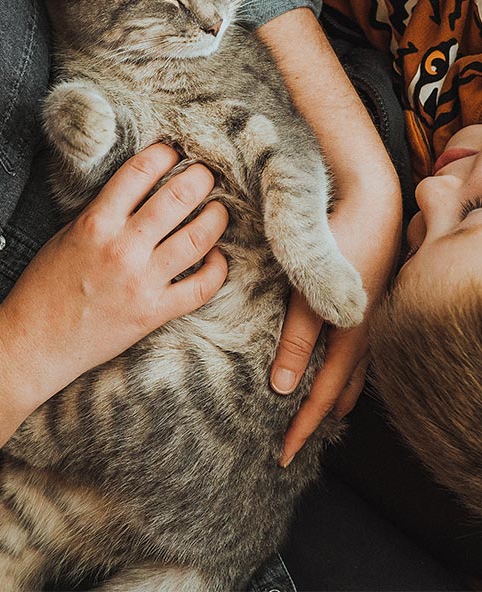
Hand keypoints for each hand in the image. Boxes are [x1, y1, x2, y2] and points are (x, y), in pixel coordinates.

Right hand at [0, 143, 228, 401]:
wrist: (34, 342)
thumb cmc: (44, 286)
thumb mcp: (66, 234)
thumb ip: (104, 211)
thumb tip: (141, 188)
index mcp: (96, 222)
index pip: (140, 171)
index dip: (164, 153)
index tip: (174, 151)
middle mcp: (122, 247)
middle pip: (177, 198)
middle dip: (201, 178)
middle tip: (207, 173)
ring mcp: (141, 281)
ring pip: (197, 238)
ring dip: (216, 218)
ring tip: (219, 210)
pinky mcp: (153, 312)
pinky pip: (200, 287)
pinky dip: (216, 268)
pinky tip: (216, 257)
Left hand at [271, 184, 400, 465]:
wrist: (374, 201)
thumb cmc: (340, 243)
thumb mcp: (310, 292)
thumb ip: (298, 339)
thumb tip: (282, 389)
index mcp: (351, 340)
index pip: (321, 398)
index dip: (301, 429)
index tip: (282, 456)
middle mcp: (364, 335)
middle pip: (340, 390)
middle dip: (319, 417)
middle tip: (298, 437)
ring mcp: (369, 318)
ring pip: (351, 371)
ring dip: (332, 394)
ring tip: (317, 410)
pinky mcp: (365, 300)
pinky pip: (354, 349)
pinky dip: (340, 368)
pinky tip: (333, 361)